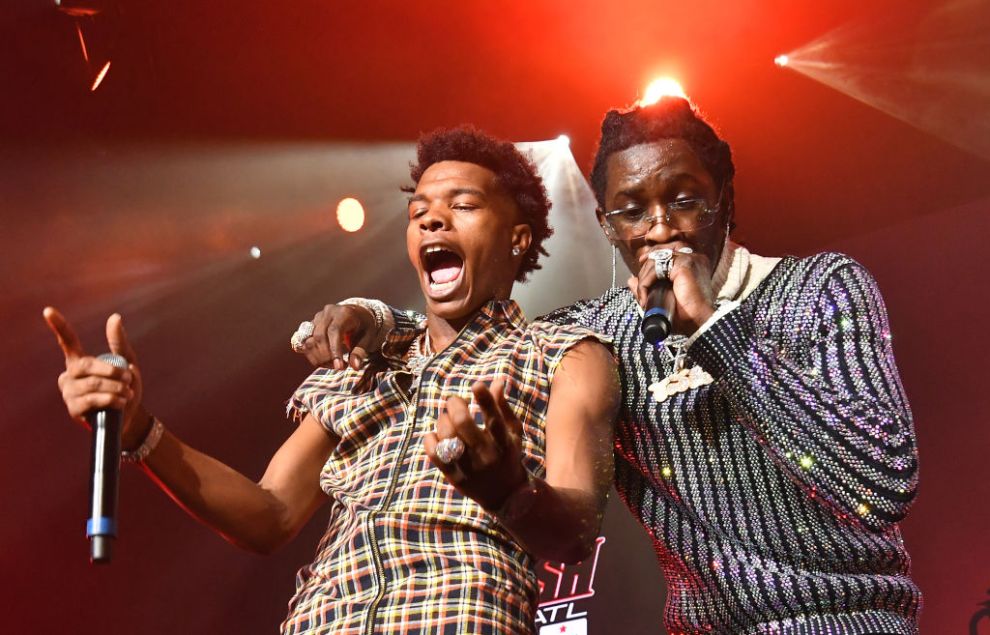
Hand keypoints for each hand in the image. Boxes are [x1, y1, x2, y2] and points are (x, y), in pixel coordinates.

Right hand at [43, 307, 148, 448]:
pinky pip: (92, 400)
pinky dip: (111, 399)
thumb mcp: (127, 362)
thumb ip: (119, 342)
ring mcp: (69, 392)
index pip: (67, 341)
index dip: (58, 326)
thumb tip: (114, 317)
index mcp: (80, 361)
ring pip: (93, 384)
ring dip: (116, 387)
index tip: (48, 310)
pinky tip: (120, 402)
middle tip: (128, 377)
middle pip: (86, 365)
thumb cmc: (126, 387)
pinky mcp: (74, 409)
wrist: (129, 417)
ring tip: (127, 392)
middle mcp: (70, 375)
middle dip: (111, 370)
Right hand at [296, 304, 376, 369]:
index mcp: (344, 313)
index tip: (339, 367)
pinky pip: (305, 343)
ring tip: (332, 365)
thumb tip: (355, 366)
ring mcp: (317, 318)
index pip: (334, 331)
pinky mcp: (311, 325)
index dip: (334, 350)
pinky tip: (323, 361)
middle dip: (326, 356)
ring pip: (309, 340)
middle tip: (339, 367)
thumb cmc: (365, 327)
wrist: (357, 315)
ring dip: (318, 358)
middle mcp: (328, 313)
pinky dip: (312, 355)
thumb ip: (360, 351)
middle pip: (319, 336)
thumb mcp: (368, 338)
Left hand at [424, 380, 528, 511]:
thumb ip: (502, 407)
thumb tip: (496, 381)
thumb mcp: (512, 432)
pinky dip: (431, 440)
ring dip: (443, 420)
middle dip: (455, 405)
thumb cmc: (508, 455)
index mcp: (504, 443)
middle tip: (454, 401)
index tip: (476, 386)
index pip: (494, 419)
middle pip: (463, 424)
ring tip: (447, 418)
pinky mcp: (455, 478)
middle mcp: (487, 456)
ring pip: (447, 437)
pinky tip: (435, 435)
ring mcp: (470, 468)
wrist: (506, 495)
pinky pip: (435, 455)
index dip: (485, 400)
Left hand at [628, 243, 716, 334]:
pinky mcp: (684, 264)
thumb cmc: (686, 313)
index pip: (666, 251)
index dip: (651, 256)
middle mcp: (692, 257)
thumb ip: (647, 286)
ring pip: (655, 260)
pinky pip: (656, 268)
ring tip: (643, 297)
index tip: (641, 266)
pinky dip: (646, 282)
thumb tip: (631, 280)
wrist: (698, 322)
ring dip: (644, 279)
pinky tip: (645, 297)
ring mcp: (689, 258)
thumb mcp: (662, 297)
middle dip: (644, 269)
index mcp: (691, 263)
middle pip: (659, 252)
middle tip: (640, 288)